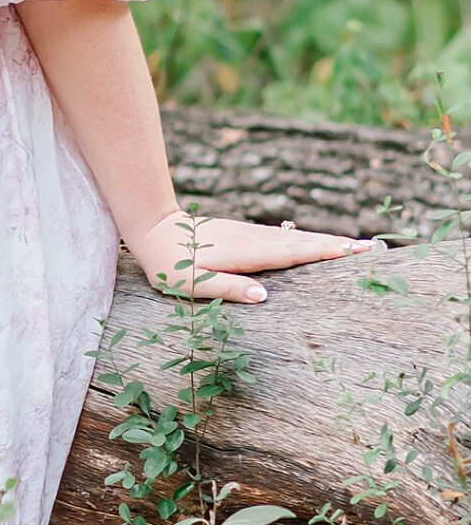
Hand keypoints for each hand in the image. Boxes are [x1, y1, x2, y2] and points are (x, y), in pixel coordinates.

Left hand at [130, 210, 378, 305]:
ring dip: (324, 241)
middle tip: (371, 248)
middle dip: (336, 245)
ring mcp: (249, 234)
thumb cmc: (171, 263)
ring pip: (294, 237)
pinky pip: (282, 238)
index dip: (326, 252)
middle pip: (302, 242)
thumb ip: (229, 288)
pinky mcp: (242, 235)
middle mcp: (253, 240)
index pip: (295, 253)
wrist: (152, 229)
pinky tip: (313, 244)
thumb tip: (265, 295)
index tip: (356, 251)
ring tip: (353, 246)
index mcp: (247, 253)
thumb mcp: (194, 283)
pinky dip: (304, 240)